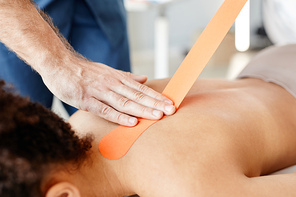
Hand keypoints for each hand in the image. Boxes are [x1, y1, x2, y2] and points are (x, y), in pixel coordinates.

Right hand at [42, 58, 175, 125]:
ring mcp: (99, 92)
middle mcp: (112, 84)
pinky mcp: (86, 100)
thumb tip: (144, 79)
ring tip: (157, 116)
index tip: (171, 103)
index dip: (156, 97)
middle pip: (137, 96)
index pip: (142, 89)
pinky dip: (118, 116)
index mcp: (118, 79)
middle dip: (155, 104)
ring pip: (125, 102)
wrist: (59, 64)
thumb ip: (126, 77)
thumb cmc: (84, 71)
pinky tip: (131, 122)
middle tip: (171, 111)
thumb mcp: (108, 71)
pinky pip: (105, 110)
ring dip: (142, 110)